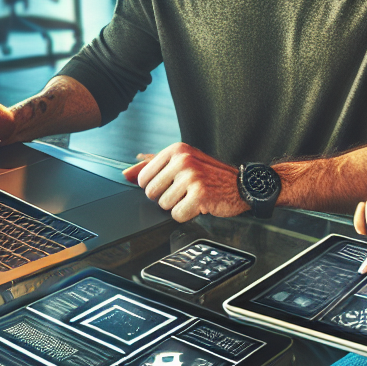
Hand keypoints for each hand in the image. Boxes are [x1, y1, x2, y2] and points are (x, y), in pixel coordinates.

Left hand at [124, 143, 248, 221]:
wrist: (241, 186)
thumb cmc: (210, 175)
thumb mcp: (182, 163)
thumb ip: (151, 166)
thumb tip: (126, 174)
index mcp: (177, 150)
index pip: (143, 177)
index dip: (156, 187)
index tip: (172, 183)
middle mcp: (183, 160)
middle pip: (151, 193)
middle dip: (166, 197)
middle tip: (185, 191)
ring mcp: (192, 177)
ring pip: (164, 206)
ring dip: (178, 206)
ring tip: (193, 197)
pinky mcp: (199, 195)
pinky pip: (177, 215)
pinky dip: (187, 215)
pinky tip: (199, 205)